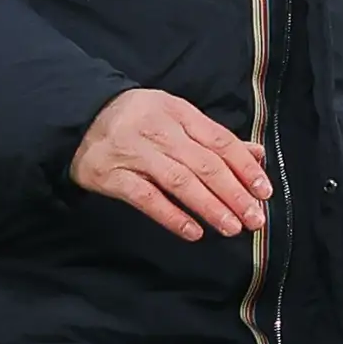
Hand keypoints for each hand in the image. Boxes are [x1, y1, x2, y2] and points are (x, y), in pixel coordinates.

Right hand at [69, 88, 268, 241]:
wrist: (78, 121)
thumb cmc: (137, 120)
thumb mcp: (176, 118)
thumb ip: (215, 138)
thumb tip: (257, 156)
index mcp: (178, 112)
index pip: (219, 141)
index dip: (245, 167)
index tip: (264, 191)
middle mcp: (158, 130)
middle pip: (204, 164)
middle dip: (234, 193)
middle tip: (254, 218)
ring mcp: (134, 153)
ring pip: (180, 182)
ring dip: (210, 207)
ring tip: (232, 228)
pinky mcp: (112, 176)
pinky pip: (146, 199)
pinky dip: (172, 216)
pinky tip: (193, 232)